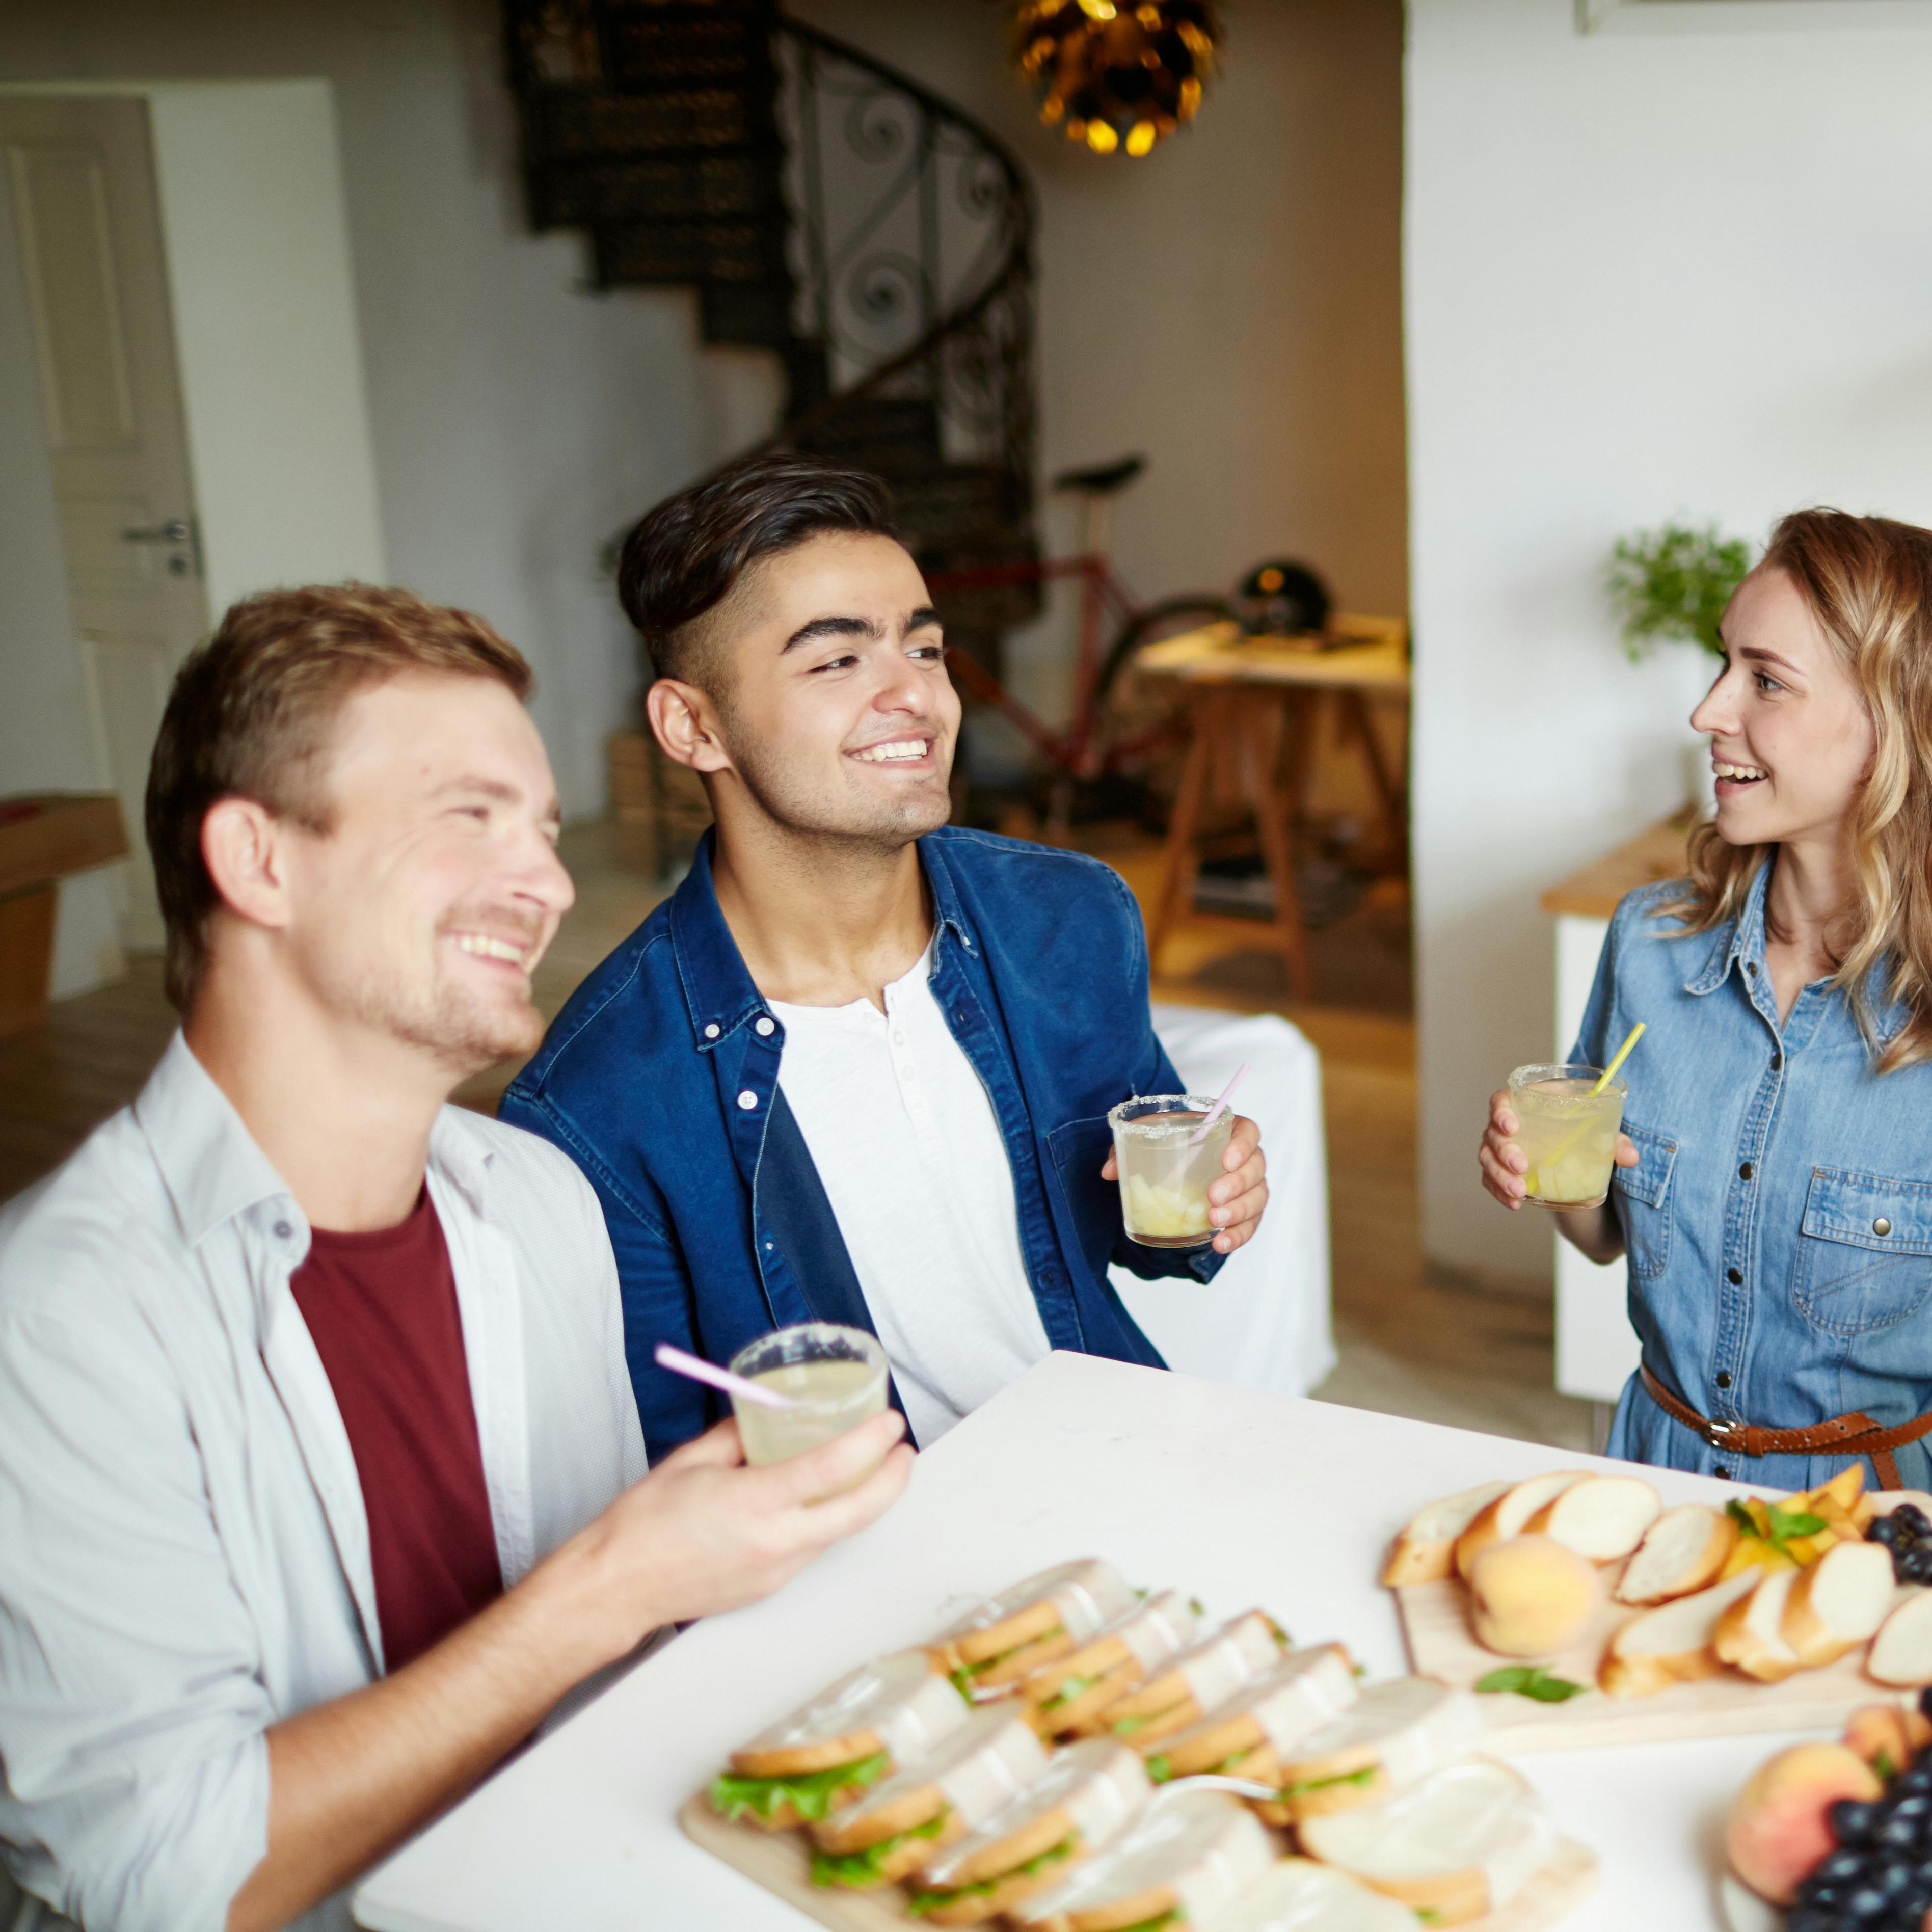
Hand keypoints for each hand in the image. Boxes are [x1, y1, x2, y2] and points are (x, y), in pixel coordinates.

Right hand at [540, 1409, 912, 1672]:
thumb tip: (768, 1414)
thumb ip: (738, 1435)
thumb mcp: (690, 1461)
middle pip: (857, 1513)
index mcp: (752, 1504)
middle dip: (892, 1481)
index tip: (890, 1422)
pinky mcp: (769, 1587)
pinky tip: (816, 1500)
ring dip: (860, 1500)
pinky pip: (810, 1549)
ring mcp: (775, 1571)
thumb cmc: (642, 1523)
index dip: (869, 1444)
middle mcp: (773, 1543)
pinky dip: (824, 1521)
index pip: (830, 1471)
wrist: (615, 1588)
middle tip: (903, 1451)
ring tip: (867, 1466)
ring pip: (836, 1532)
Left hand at [1102, 1113, 1267, 1254]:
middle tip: (1213, 1197)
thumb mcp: (1146, 1139)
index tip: (1226, 1160)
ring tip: (1214, 1222)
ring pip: (1257, 1198)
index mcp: (1226, 1132)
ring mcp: (1247, 1188)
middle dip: (1237, 1185)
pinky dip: (1238, 1236)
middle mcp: (1244, 1159)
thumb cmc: (1167, 1147)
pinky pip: (1250, 1225)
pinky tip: (1221, 1243)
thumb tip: (1108, 1172)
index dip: (1243, 1145)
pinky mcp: (1244, 1214)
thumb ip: (1126, 1149)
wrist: (1173, 1173)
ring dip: (1239, 1212)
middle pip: (1256, 1168)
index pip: (1248, 1132)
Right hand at [1479, 1088, 1636, 1210]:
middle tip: (1522, 1165)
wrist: (1577, 1157)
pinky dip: (1499, 1192)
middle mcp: (1508, 1126)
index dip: (1501, 1112)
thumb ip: (1616, 1141)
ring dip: (1499, 1175)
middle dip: (1503, 1151)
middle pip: (1493, 1133)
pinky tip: (1514, 1203)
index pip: (1501, 1101)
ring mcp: (1502, 1150)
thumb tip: (1630, 1157)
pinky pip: (1490, 1180)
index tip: (1512, 1127)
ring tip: (1519, 1191)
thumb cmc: (1583, 1132)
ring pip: (1487, 1158)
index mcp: (1528, 1105)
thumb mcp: (1602, 1134)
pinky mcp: (1503, 1171)